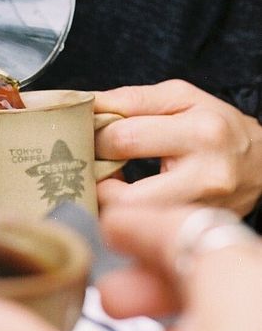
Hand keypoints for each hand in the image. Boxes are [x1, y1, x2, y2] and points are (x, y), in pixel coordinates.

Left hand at [93, 79, 261, 244]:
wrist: (261, 163)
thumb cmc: (216, 126)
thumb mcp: (180, 98)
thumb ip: (130, 99)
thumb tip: (84, 103)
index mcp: (201, 133)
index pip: (123, 140)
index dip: (94, 138)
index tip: (88, 135)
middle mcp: (206, 177)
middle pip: (125, 196)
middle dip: (97, 180)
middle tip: (93, 165)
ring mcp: (203, 212)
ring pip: (134, 224)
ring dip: (109, 204)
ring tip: (110, 182)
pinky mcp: (195, 232)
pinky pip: (147, 232)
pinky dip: (128, 218)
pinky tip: (129, 201)